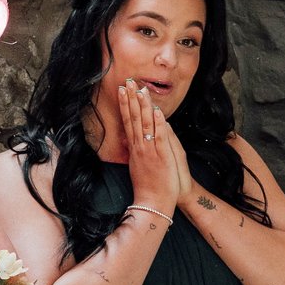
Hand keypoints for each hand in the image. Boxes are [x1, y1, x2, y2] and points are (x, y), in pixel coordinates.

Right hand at [120, 83, 191, 211]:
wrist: (153, 204)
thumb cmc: (149, 186)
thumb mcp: (141, 164)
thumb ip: (138, 148)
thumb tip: (134, 136)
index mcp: (135, 148)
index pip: (129, 121)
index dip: (126, 104)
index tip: (123, 90)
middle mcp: (140, 146)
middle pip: (133, 118)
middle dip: (130, 98)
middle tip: (126, 81)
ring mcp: (149, 150)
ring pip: (145, 124)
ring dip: (142, 105)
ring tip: (139, 88)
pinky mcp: (160, 156)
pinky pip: (159, 137)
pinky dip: (158, 124)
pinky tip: (156, 111)